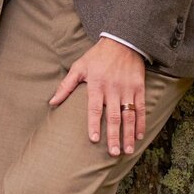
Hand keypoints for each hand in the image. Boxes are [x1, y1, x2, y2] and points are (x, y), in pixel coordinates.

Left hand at [49, 37, 146, 156]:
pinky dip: (141, 122)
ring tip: (127, 150)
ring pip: (129, 115)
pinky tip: (139, 136)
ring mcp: (127, 89)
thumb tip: (52, 102)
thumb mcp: (79, 67)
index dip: (94, 124)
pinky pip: (141, 108)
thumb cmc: (97, 56)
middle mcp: (113, 88)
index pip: (94, 108)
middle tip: (113, 153)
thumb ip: (66, 86)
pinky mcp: (139, 88)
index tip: (93, 139)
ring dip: (128, 134)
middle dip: (114, 136)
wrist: (122, 41)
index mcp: (97, 84)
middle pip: (114, 116)